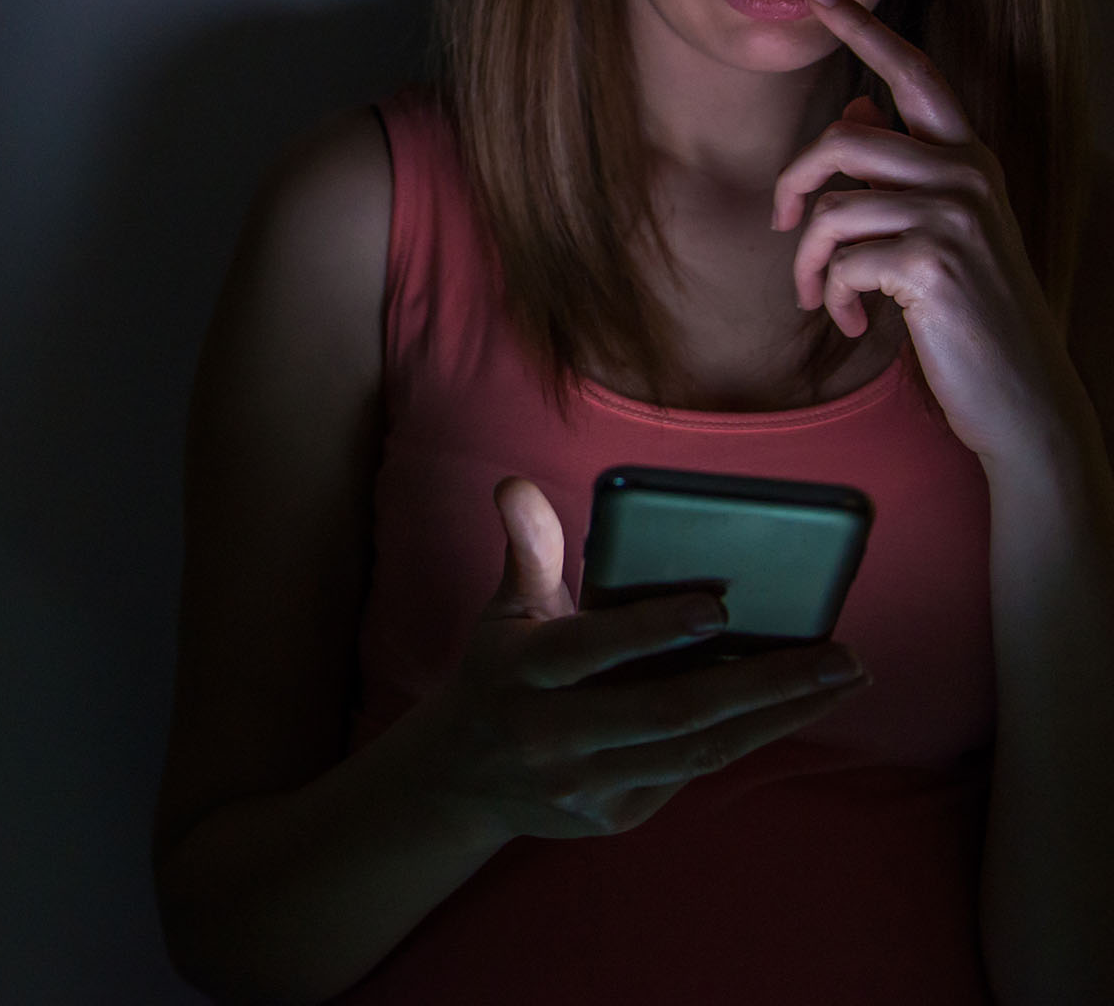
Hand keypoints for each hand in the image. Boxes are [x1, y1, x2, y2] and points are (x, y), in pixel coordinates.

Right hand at [415, 478, 870, 840]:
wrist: (459, 780)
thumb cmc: (500, 673)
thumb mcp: (503, 611)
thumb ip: (526, 549)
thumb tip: (515, 487)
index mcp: (520, 670)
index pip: (589, 648)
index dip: (650, 630)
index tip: (718, 607)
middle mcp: (548, 734)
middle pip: (665, 710)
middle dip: (760, 683)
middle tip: (839, 655)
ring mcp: (582, 783)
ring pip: (694, 750)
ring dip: (778, 715)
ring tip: (844, 679)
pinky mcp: (611, 816)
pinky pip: (691, 774)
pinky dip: (748, 737)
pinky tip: (796, 707)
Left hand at [769, 0, 1092, 468]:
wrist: (1015, 391)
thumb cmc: (965, 314)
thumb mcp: (933, 231)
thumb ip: (898, 172)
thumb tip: (853, 107)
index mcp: (967, 159)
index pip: (915, 74)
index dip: (866, 29)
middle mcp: (967, 174)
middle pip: (843, 138)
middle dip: (792, 184)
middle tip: (780, 228)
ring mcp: (954, 215)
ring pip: (830, 209)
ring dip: (806, 265)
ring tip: (820, 298)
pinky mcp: (933, 261)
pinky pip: (840, 262)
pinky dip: (832, 299)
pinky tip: (853, 323)